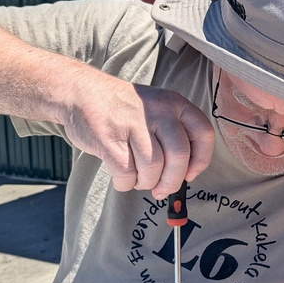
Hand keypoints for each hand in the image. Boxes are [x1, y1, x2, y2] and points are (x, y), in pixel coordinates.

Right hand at [62, 73, 214, 198]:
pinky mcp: (109, 138)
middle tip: (162, 189)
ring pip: (153, 168)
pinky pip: (127, 173)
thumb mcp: (155, 108)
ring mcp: (132, 124)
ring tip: (138, 178)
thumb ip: (173, 134)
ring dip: (147, 183)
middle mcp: (157, 111)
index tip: (189, 174)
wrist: (80, 92)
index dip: (200, 161)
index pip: (204, 134)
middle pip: (179, 156)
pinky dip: (126, 183)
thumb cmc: (122, 109)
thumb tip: (184, 174)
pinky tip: (122, 177)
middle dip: (172, 182)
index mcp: (173, 103)